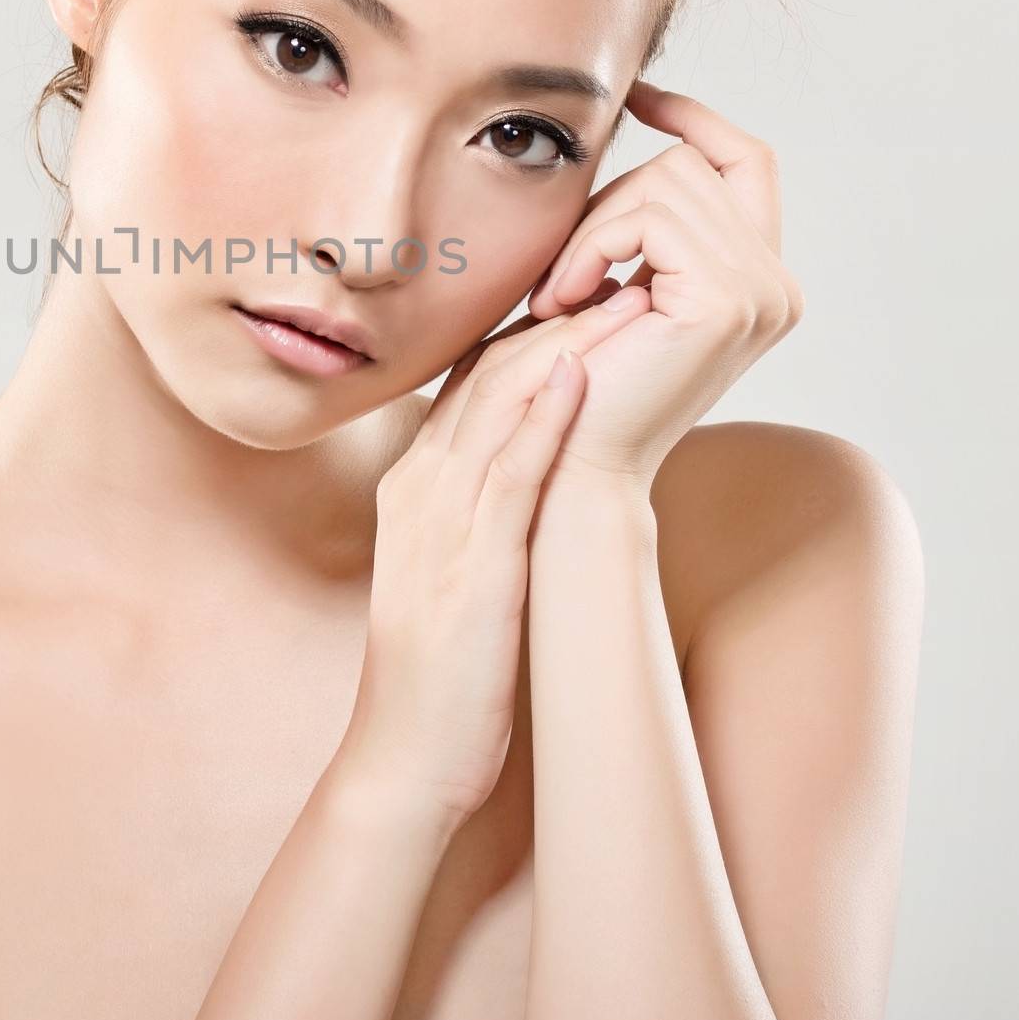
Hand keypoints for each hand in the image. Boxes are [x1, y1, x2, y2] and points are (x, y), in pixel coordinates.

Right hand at [336, 285, 653, 828]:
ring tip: (614, 294)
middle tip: (611, 265)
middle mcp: (421, 486)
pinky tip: (578, 374)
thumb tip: (545, 462)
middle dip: (549, 317)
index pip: (472, 382)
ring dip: (557, 345)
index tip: (586, 290)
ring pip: (495, 408)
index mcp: (418, 483)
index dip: (530, 329)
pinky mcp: (469, 565)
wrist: (405, 754)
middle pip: (484, 375)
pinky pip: (507, 476)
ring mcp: (439, 522)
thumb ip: (486, 503)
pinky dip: (542, 418)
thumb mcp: (455, 564)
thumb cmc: (443, 666)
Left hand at [524, 80, 805, 493]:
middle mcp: (776, 284)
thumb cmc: (575, 381)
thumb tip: (634, 133)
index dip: (695, 119)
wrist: (572, 465)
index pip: (746, 160)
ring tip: (557, 295)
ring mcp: (762, 292)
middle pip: (691, 166)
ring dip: (590, 231)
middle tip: (560, 272)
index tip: (638, 97)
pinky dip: (590, 248)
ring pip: (664, 185)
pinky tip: (563, 302)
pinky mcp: (727, 300)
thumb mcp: (615, 286)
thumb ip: (640, 226)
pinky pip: (647, 219)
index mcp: (757, 278)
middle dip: (609, 203)